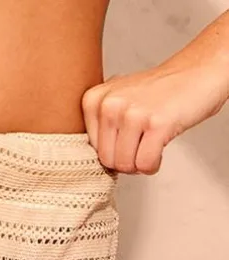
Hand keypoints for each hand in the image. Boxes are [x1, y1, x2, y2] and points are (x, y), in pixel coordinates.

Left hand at [82, 55, 228, 174]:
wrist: (196, 73)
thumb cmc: (157, 93)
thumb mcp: (117, 99)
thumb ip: (98, 126)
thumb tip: (84, 164)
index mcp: (94, 99)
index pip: (91, 150)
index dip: (112, 152)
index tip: (126, 138)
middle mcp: (110, 104)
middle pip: (107, 161)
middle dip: (126, 161)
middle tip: (141, 144)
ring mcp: (132, 113)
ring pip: (125, 166)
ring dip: (141, 163)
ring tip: (151, 142)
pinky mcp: (155, 123)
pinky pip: (145, 165)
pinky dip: (154, 164)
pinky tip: (160, 146)